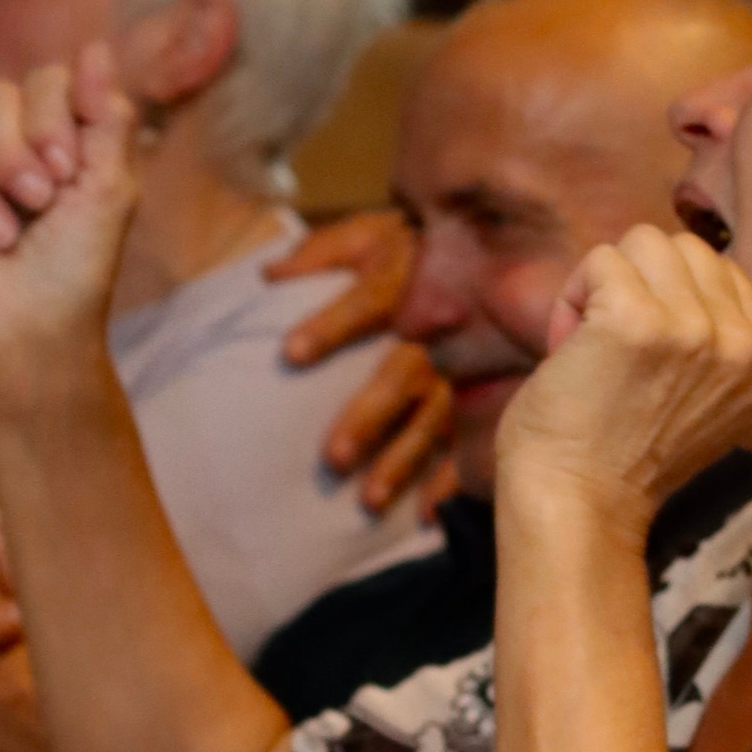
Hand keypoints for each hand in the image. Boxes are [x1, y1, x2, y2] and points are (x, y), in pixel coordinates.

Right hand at [0, 46, 135, 376]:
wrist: (31, 330)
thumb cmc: (78, 266)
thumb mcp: (109, 191)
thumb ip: (107, 119)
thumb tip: (97, 49)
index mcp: (59, 126)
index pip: (45, 79)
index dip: (49, 121)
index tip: (63, 174)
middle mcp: (8, 132)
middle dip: (9, 158)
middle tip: (33, 207)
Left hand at [264, 210, 453, 513]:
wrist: (486, 251)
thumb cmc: (405, 247)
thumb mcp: (364, 235)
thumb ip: (318, 254)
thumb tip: (266, 275)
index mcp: (404, 281)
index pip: (366, 302)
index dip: (330, 325)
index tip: (290, 353)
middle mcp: (437, 330)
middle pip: (402, 376)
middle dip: (369, 416)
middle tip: (332, 457)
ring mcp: (464, 368)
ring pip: (433, 420)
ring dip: (402, 462)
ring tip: (369, 502)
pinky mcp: (479, 399)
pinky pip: (468, 444)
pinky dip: (449, 482)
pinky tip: (427, 517)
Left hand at [496, 225, 751, 529]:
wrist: (575, 509)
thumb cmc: (617, 456)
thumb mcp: (702, 396)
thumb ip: (714, 339)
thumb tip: (681, 264)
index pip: (723, 273)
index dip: (670, 305)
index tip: (647, 367)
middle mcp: (747, 348)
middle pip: (687, 248)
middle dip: (640, 285)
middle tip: (614, 355)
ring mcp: (698, 332)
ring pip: (645, 241)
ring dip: (605, 286)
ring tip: (593, 349)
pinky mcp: (640, 321)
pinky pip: (601, 259)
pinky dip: (573, 297)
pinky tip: (571, 350)